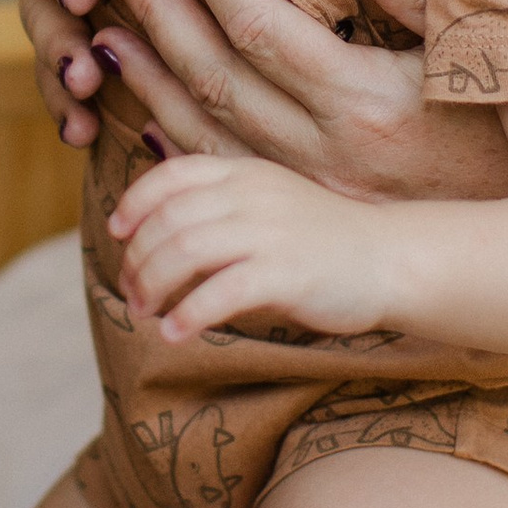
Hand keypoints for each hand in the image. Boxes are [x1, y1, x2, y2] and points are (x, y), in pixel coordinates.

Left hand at [31, 0, 507, 203]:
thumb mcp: (478, 60)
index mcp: (364, 101)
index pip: (262, 23)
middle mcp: (324, 151)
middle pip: (216, 72)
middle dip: (156, 6)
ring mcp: (308, 194)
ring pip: (202, 131)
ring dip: (147, 76)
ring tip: (101, 26)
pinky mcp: (302, 227)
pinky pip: (220, 183)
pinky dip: (174, 144)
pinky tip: (143, 114)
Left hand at [107, 154, 407, 344]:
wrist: (389, 258)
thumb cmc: (323, 240)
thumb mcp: (269, 202)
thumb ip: (222, 207)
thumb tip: (157, 234)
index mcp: (244, 174)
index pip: (171, 176)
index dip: (134, 203)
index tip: (118, 234)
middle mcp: (252, 195)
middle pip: (168, 220)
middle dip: (138, 259)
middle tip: (133, 293)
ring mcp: (269, 231)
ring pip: (184, 251)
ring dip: (153, 286)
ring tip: (146, 313)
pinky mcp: (286, 273)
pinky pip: (219, 292)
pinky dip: (188, 314)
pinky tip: (176, 333)